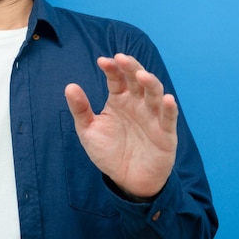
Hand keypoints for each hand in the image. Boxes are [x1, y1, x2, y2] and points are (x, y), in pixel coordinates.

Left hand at [65, 54, 177, 198]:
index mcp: (119, 99)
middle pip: (137, 79)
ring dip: (150, 82)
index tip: (102, 61)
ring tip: (141, 75)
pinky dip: (169, 108)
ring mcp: (152, 116)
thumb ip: (80, 109)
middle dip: (131, 67)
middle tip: (121, 58)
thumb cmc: (108, 152)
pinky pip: (169, 118)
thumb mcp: (89, 131)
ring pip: (154, 93)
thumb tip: (70, 86)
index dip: (111, 69)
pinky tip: (167, 99)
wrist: (126, 180)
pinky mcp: (166, 133)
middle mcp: (137, 103)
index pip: (117, 79)